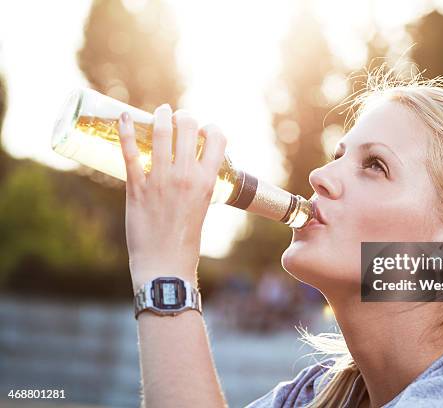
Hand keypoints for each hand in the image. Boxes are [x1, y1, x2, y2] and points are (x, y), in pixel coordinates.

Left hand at [117, 104, 226, 292]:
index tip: (203, 130)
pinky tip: (124, 117)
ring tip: (159, 112)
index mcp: (208, 182)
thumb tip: (189, 169)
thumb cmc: (186, 239)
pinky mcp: (137, 188)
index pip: (218, 139)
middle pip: (189, 128)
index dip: (211, 128)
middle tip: (177, 118)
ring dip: (160, 116)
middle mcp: (186, 176)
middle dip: (184, 116)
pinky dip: (127, 131)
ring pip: (161, 134)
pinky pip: (131, 153)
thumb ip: (198, 185)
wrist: (165, 264)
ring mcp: (161, 181)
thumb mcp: (203, 206)